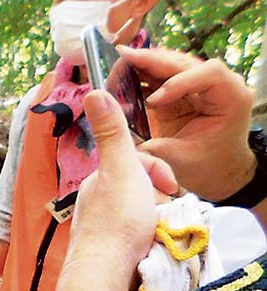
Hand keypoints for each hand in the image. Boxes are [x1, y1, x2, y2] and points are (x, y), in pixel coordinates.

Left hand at [71, 90, 178, 275]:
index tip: (172, 187)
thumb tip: (93, 91)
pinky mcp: (102, 249)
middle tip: (166, 208)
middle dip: (155, 193)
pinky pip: (128, 233)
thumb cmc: (117, 219)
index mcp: (98, 179)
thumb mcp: (120, 167)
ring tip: (158, 227)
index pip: (136, 163)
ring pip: (132, 210)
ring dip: (151, 214)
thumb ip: (111, 132)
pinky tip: (147, 243)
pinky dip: (142, 234)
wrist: (104, 272)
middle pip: (135, 186)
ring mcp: (96, 226)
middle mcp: (93, 200)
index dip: (159, 170)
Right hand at [119, 47, 255, 200]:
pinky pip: (165, 76)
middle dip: (154, 61)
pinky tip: (127, 72)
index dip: (179, 81)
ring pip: (174, 64)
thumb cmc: (208, 168)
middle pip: (186, 62)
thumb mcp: (180, 161)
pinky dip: (145, 73)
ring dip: (147, 62)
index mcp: (231, 98)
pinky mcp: (185, 90)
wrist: (218, 172)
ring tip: (122, 60)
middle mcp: (220, 85)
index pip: (208, 74)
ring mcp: (201, 85)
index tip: (153, 102)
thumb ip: (153, 149)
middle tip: (125, 57)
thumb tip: (120, 142)